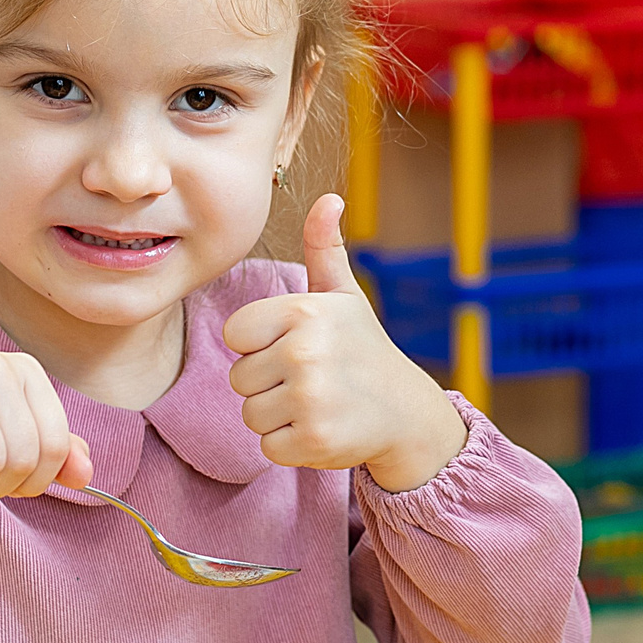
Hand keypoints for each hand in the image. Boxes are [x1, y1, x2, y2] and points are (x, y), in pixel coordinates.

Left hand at [224, 195, 466, 492]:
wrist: (408, 413)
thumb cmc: (364, 350)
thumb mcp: (344, 296)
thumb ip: (324, 248)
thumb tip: (329, 197)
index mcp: (304, 311)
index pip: (235, 334)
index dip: (259, 345)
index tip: (295, 346)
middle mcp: (304, 351)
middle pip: (239, 378)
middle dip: (269, 384)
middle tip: (313, 380)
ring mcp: (310, 397)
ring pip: (251, 414)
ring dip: (278, 416)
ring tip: (318, 403)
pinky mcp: (313, 439)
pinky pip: (268, 446)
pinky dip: (290, 445)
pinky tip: (323, 428)